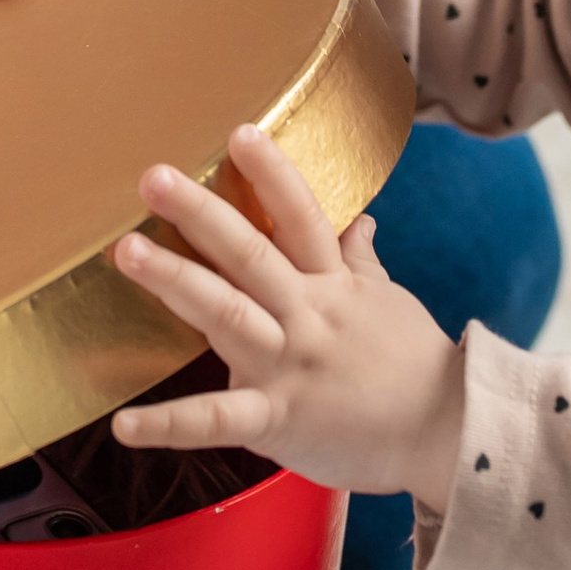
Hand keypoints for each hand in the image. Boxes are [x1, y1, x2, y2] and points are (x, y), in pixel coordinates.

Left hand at [109, 122, 466, 511]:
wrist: (447, 436)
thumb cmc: (415, 367)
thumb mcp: (390, 304)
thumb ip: (361, 263)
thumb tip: (358, 221)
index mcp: (333, 286)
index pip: (302, 216)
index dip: (273, 174)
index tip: (239, 133)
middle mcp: (307, 316)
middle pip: (251, 254)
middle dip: (201, 213)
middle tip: (153, 177)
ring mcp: (289, 366)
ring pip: (227, 315)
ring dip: (175, 281)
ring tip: (127, 251)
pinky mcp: (278, 419)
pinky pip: (218, 420)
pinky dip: (170, 424)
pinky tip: (124, 425)